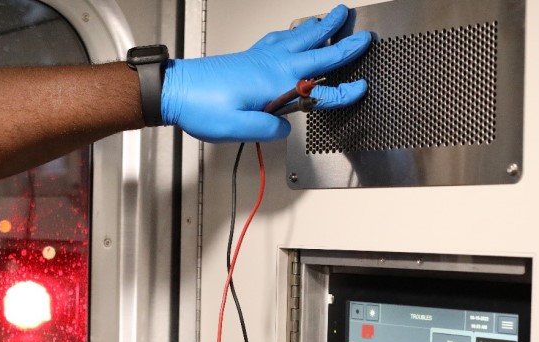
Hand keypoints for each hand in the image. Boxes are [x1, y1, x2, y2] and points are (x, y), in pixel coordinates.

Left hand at [161, 4, 371, 142]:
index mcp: (276, 84)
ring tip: (335, 16)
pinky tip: (297, 29)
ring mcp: (262, 57)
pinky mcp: (251, 56)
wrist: (176, 90)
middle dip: (342, 43)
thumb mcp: (237, 128)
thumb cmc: (202, 108)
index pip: (321, 90)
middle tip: (363, 34)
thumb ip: (267, 128)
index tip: (361, 88)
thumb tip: (284, 128)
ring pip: (300, 37)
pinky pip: (280, 38)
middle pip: (316, 51)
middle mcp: (272, 65)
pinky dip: (295, 31)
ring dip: (321, 27)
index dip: (344, 91)